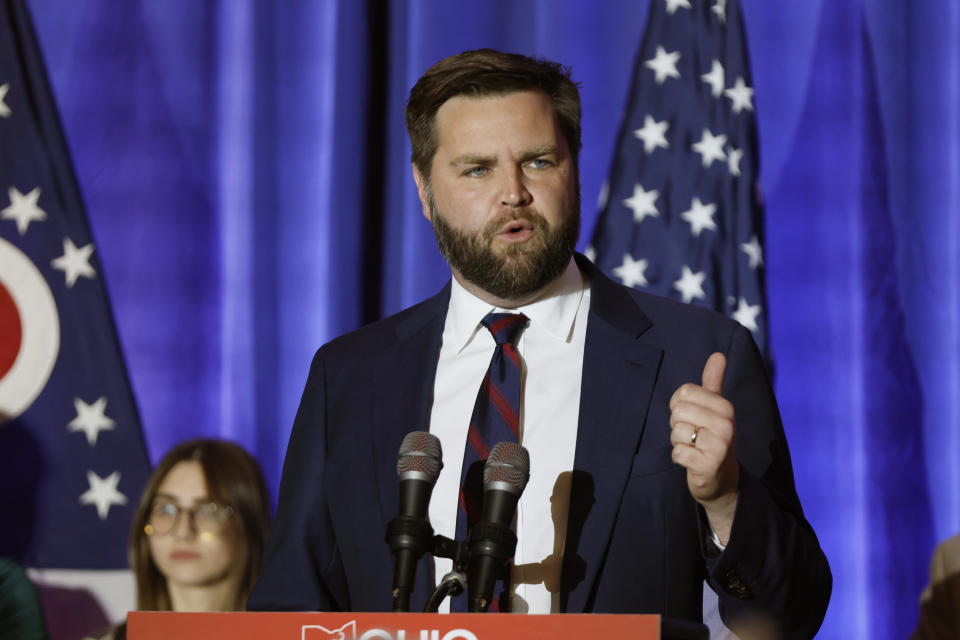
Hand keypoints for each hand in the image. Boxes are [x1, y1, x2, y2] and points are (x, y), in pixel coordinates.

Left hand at [669, 352, 739, 542]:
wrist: (722, 480)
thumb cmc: (714, 438)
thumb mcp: (715, 409)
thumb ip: (714, 382)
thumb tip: (718, 354)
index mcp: (725, 407)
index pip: (684, 392)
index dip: (679, 405)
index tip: (693, 417)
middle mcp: (726, 424)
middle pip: (678, 411)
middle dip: (678, 425)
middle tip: (693, 435)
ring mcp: (720, 445)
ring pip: (676, 432)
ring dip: (679, 442)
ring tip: (694, 448)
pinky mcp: (709, 465)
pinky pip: (678, 453)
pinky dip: (679, 458)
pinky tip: (692, 461)